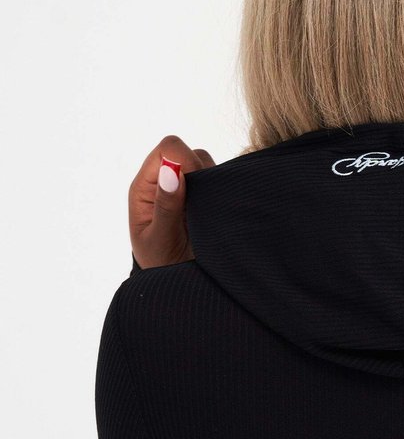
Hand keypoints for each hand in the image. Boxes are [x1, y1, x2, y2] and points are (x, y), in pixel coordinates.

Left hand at [129, 135, 215, 268]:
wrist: (178, 288)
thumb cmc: (163, 267)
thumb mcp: (161, 241)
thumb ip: (166, 206)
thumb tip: (170, 170)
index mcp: (145, 188)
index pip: (167, 149)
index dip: (185, 160)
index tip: (195, 187)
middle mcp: (165, 183)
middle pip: (190, 153)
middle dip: (202, 174)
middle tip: (202, 208)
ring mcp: (186, 190)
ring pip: (207, 165)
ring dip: (213, 184)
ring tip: (208, 215)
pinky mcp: (203, 198)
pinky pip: (219, 180)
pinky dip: (222, 191)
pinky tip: (216, 214)